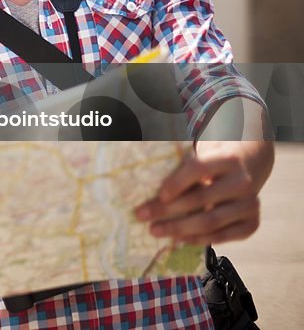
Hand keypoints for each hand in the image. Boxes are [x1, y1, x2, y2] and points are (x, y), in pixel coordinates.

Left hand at [135, 140, 272, 244]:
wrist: (245, 168)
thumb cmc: (211, 162)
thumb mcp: (200, 156)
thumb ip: (181, 168)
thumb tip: (142, 185)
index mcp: (227, 159)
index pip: (199, 168)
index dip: (178, 182)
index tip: (159, 194)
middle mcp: (243, 182)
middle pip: (201, 198)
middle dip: (168, 210)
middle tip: (142, 216)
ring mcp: (250, 204)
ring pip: (211, 221)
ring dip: (179, 229)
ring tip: (155, 230)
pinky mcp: (252, 224)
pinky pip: (223, 236)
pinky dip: (199, 239)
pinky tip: (179, 239)